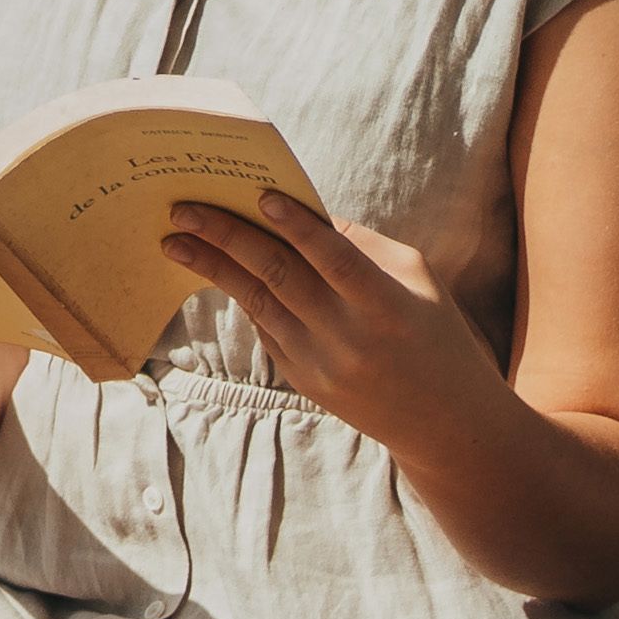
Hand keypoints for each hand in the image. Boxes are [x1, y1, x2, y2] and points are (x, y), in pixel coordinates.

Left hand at [152, 188, 499, 431]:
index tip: (259, 195)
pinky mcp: (303, 381)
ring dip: (213, 268)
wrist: (443, 422)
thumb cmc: (435, 333)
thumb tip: (302, 210)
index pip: (335, 259)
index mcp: (387, 306)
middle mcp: (349, 338)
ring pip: (257, 304)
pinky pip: (265, 329)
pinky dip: (241, 295)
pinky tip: (214, 269)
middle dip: (227, 237)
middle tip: (184, 209)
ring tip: (175, 240)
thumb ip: (363, 245)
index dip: (298, 227)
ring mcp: (321, 365)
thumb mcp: (417, 281)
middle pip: (279, 277)